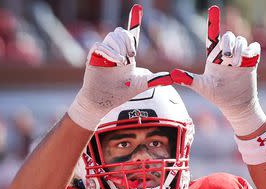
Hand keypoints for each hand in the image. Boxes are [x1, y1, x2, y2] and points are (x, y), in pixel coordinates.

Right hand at [68, 4, 172, 130]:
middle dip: (128, 41)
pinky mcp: (93, 58)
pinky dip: (109, 52)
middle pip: (121, 32)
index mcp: (127, 54)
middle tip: (131, 56)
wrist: (104, 101)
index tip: (138, 7)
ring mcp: (104, 54)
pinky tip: (115, 62)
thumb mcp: (141, 84)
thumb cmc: (120, 93)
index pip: (131, 34)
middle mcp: (115, 51)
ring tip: (121, 63)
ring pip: (111, 37)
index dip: (134, 20)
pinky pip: (100, 45)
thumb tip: (172, 78)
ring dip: (119, 48)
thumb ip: (156, 79)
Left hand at [171, 5, 265, 135]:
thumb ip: (187, 79)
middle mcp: (225, 53)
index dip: (213, 22)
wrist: (234, 103)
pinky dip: (250, 51)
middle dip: (228, 43)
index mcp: (213, 56)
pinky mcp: (251, 58)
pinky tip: (246, 61)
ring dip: (238, 51)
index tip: (214, 9)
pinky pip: (253, 46)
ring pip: (240, 40)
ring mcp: (239, 55)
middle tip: (227, 58)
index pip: (213, 35)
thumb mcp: (201, 86)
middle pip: (228, 36)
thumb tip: (172, 74)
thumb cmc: (216, 95)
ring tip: (235, 65)